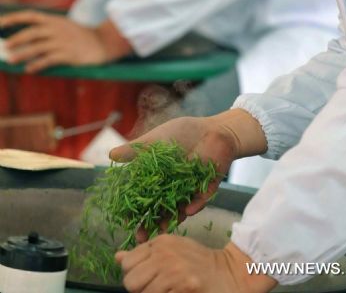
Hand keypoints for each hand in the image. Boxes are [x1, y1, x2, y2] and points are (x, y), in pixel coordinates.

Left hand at [1, 12, 131, 72]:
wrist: (102, 43)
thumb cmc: (80, 37)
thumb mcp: (64, 27)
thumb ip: (47, 29)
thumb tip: (24, 38)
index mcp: (54, 20)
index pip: (29, 16)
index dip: (13, 19)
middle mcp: (56, 29)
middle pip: (31, 32)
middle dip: (16, 39)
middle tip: (4, 47)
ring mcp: (62, 41)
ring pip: (37, 47)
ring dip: (22, 54)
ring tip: (11, 60)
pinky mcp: (68, 54)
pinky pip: (48, 59)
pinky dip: (37, 64)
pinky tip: (29, 69)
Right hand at [110, 109, 266, 239]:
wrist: (214, 128)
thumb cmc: (183, 132)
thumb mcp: (156, 140)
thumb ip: (136, 149)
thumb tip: (111, 155)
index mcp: (160, 178)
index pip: (144, 198)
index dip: (135, 210)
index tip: (126, 222)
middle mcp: (174, 187)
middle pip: (160, 209)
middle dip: (150, 223)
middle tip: (142, 237)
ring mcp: (191, 189)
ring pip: (179, 209)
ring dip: (172, 219)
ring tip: (163, 229)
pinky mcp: (208, 187)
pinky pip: (202, 198)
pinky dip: (196, 204)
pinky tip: (189, 210)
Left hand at [116, 236, 275, 292]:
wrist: (229, 273)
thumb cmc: (198, 262)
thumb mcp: (171, 250)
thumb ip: (144, 254)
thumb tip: (117, 258)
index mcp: (160, 242)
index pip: (127, 264)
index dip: (133, 276)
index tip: (147, 279)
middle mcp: (164, 253)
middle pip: (131, 281)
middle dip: (140, 289)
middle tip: (157, 288)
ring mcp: (174, 269)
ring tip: (169, 291)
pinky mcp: (184, 285)